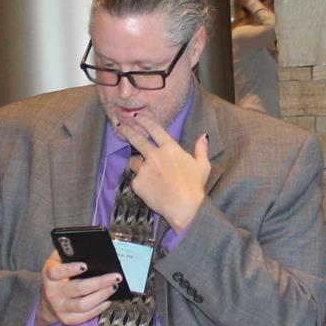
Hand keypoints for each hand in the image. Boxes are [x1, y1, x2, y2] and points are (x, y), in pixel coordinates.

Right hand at [35, 250, 120, 325]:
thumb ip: (70, 253)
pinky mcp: (67, 319)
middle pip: (78, 289)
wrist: (48, 299)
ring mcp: (60, 308)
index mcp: (49, 275)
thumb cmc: (60, 274)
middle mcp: (53, 293)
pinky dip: (99, 308)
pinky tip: (109, 300)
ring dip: (102, 296)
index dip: (70, 269)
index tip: (85, 265)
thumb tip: (93, 249)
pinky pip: (86, 316)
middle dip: (99, 282)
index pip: (56, 272)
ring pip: (83, 305)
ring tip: (114, 287)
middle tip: (116, 276)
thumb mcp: (59, 261)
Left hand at [120, 112, 210, 232]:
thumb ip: (201, 148)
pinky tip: (148, 187)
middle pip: (136, 139)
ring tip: (142, 170)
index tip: (137, 117)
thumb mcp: (202, 165)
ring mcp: (144, 169)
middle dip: (127, 131)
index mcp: (170, 148)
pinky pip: (135, 179)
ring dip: (136, 163)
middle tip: (121, 127)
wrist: (184, 208)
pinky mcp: (137, 184)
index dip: (144, 120)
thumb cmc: (195, 186)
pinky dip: (139, 181)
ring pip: (133, 161)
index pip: (154, 129)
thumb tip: (204, 135)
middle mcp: (154, 155)